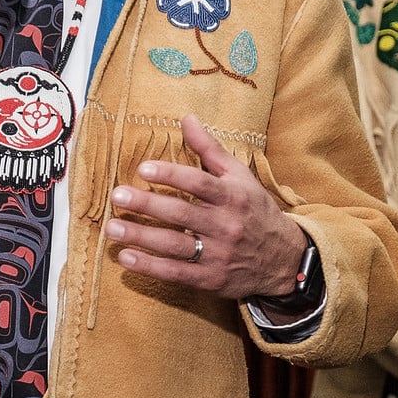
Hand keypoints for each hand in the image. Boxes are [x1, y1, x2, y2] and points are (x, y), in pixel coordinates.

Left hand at [104, 115, 306, 301]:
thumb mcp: (240, 177)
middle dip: (147, 205)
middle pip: (182, 214)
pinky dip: (150, 267)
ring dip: (141, 237)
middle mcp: (225, 226)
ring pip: (175, 245)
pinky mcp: (211, 280)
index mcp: (232, 197)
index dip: (171, 176)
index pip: (199, 184)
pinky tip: (126, 258)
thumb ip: (211, 149)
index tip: (143, 169)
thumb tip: (187, 118)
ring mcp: (218, 255)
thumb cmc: (255, 211)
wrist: (285, 261)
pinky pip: (177, 274)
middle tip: (117, 196)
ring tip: (112, 229)